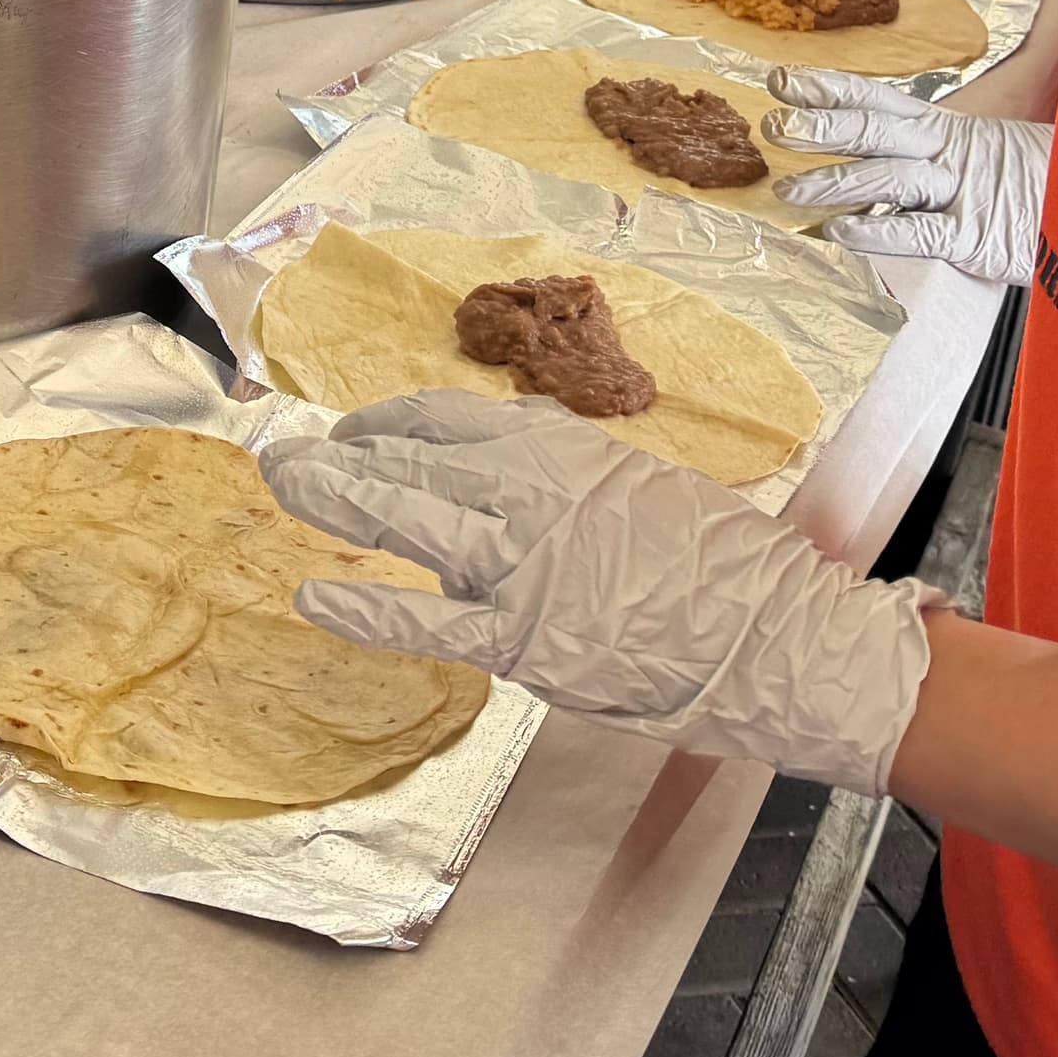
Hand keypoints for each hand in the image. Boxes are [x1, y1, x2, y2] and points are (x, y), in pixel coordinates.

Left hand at [260, 392, 934, 795]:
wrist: (777, 638)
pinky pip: (425, 619)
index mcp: (563, 451)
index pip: (451, 418)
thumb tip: (518, 446)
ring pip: (403, 515)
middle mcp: (529, 493)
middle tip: (287, 450)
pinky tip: (313, 593)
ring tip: (281, 483)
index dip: (394, 422)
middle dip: (341, 453)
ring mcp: (518, 565)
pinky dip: (364, 605)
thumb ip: (570, 466)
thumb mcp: (643, 480)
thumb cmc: (725, 564)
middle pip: (411, 457)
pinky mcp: (520, 637)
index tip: (360, 429)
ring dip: (334, 496)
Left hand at [764, 70, 1054, 286]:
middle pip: (876, 131)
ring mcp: (963, 192)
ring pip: (890, 179)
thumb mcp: (987, 154)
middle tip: (772, 124)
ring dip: (835, 183)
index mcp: (948, 130)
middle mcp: (950, 153)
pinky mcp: (978, 236)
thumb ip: (936, 151)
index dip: (830, 89)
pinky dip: (880, 230)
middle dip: (822, 125)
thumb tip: (868, 152)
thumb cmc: (1040, 184)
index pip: (879, 101)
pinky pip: (922, 231)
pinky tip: (842, 233)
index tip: (782, 79)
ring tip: (788, 191)